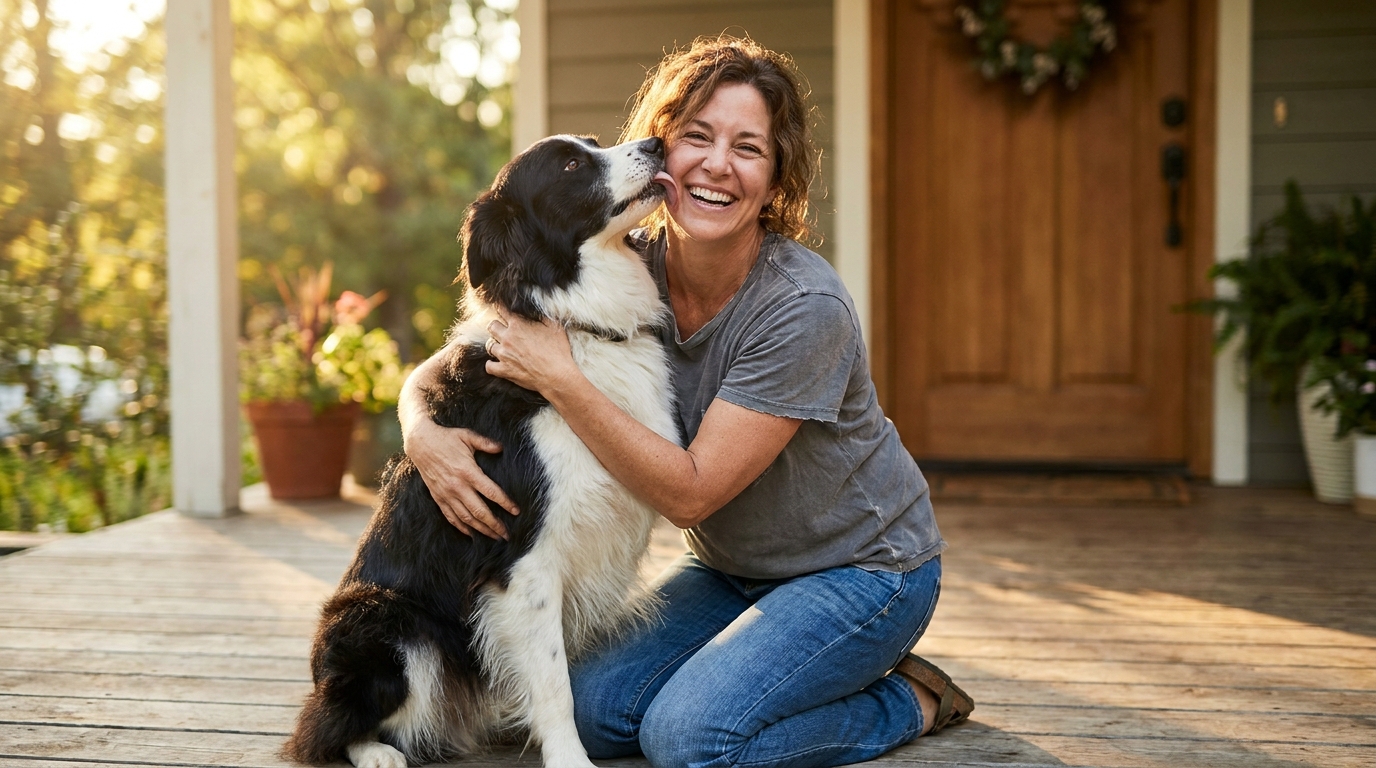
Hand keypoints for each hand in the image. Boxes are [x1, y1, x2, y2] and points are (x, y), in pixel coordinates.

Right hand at [404, 419, 518, 539]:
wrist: (420, 443)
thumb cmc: (446, 438)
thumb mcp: (467, 436)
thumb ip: (485, 443)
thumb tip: (501, 448)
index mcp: (468, 471)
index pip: (491, 492)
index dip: (505, 503)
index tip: (516, 511)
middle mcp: (457, 486)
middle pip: (480, 511)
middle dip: (495, 525)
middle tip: (507, 535)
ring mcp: (446, 494)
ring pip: (466, 518)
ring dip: (481, 530)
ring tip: (494, 537)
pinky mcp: (438, 498)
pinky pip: (451, 517)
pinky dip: (462, 528)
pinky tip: (472, 534)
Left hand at [484, 310, 579, 394]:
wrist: (557, 375)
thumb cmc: (558, 351)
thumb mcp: (555, 326)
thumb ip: (542, 315)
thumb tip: (534, 309)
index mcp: (518, 325)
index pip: (502, 310)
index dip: (501, 308)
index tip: (502, 309)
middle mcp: (507, 337)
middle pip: (492, 326)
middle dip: (496, 326)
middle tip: (503, 330)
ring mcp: (504, 355)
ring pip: (489, 345)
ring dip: (496, 345)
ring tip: (502, 347)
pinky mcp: (504, 370)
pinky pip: (489, 366)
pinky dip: (491, 364)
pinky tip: (496, 363)